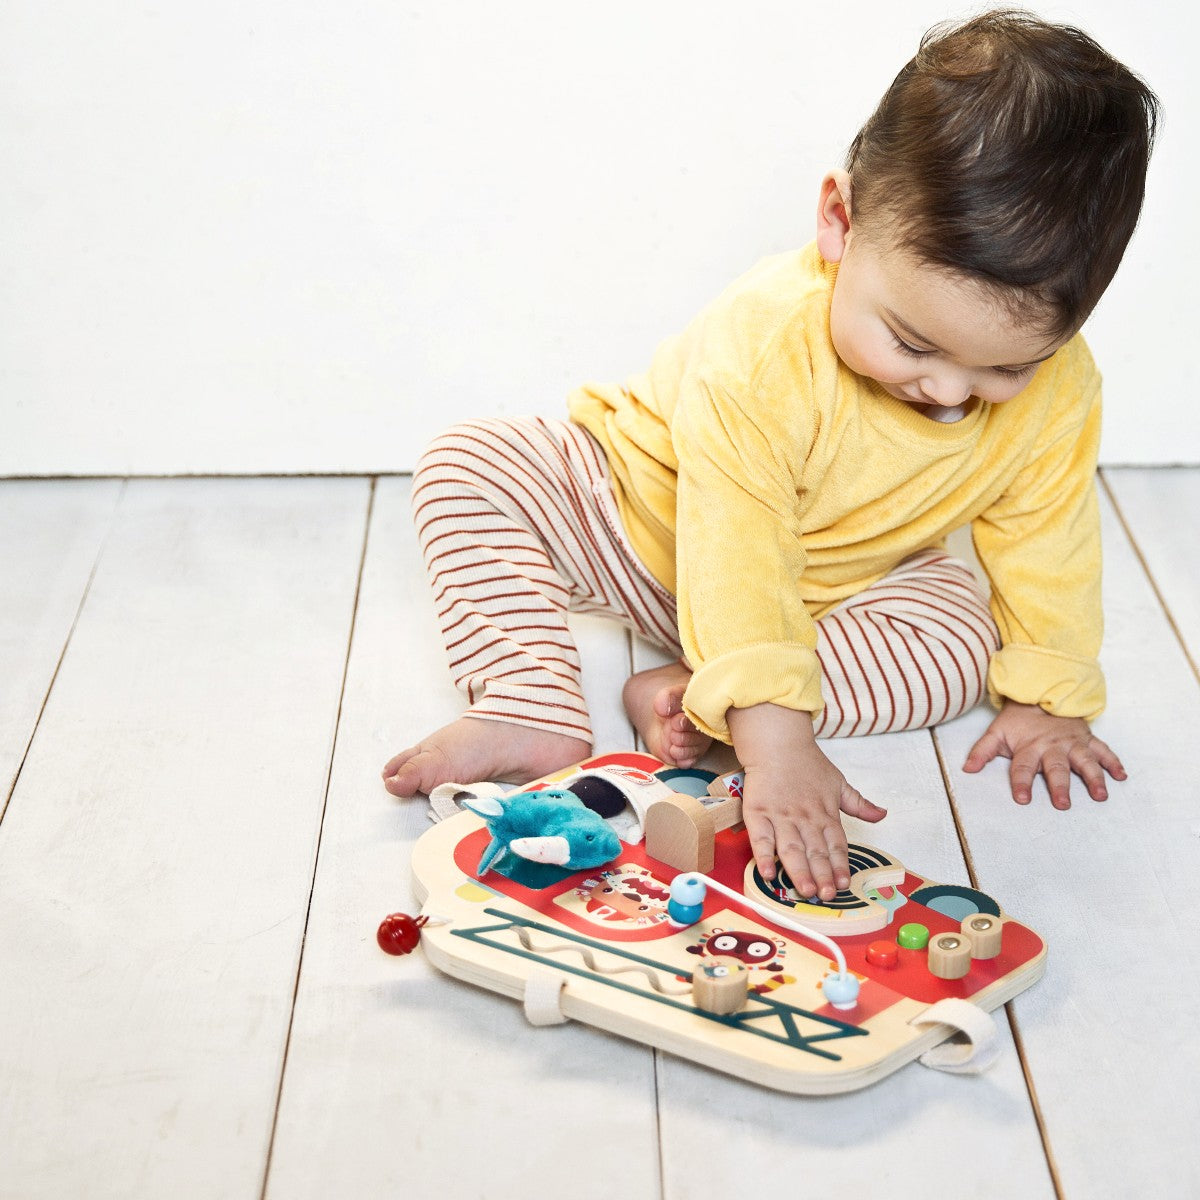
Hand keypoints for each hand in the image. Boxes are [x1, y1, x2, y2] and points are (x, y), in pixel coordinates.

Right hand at [728, 704, 886, 901]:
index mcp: (825, 813)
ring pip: (791, 849)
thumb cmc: (806, 763)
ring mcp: (780, 816)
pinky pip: (761, 838)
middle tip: (827, 895)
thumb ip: (859, 804)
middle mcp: (804, 818)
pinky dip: (764, 856)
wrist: (777, 743)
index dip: (841, 865)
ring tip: (806, 890)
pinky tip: (767, 873)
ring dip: (799, 871)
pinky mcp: (758, 813)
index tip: (844, 884)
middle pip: (815, 851)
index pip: (836, 844)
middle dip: (822, 875)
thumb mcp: (838, 782)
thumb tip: (882, 814)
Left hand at [963, 701, 1126, 808]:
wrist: (1040, 693)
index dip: (1021, 783)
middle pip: (1056, 768)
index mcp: (1029, 747)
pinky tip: (1122, 776)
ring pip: (1085, 761)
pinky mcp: (1087, 739)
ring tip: (1100, 795)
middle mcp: (1052, 747)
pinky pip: (1103, 751)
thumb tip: (967, 769)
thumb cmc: (1018, 720)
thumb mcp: (996, 733)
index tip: (1022, 799)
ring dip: (1094, 778)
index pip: (1023, 768)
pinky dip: (1114, 762)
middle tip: (1063, 804)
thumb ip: (983, 751)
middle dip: (1060, 786)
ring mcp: (1072, 743)